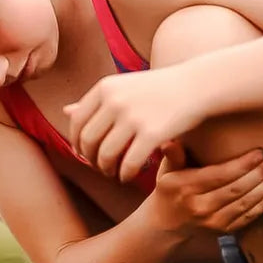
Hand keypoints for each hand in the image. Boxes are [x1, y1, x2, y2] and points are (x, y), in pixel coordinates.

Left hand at [65, 67, 202, 182]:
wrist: (197, 85)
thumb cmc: (158, 89)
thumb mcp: (123, 87)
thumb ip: (96, 101)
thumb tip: (66, 112)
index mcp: (105, 88)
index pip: (76, 123)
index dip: (76, 143)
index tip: (83, 155)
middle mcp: (115, 100)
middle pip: (88, 141)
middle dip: (90, 160)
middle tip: (99, 168)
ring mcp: (133, 117)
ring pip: (105, 155)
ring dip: (106, 170)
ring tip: (113, 174)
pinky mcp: (152, 133)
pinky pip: (128, 163)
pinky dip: (124, 175)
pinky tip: (128, 177)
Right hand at [147, 141, 262, 234]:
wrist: (166, 225)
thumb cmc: (169, 189)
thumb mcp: (166, 171)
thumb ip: (173, 155)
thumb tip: (169, 140)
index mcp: (185, 188)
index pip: (219, 175)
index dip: (242, 164)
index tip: (260, 151)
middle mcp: (199, 207)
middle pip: (237, 188)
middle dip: (262, 171)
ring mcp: (212, 222)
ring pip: (246, 203)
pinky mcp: (222, 231)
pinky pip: (248, 217)